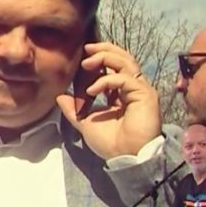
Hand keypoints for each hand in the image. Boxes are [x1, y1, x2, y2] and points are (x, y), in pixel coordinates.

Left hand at [57, 42, 161, 158]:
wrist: (127, 158)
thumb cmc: (111, 143)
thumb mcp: (85, 123)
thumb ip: (73, 110)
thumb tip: (60, 97)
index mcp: (121, 93)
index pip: (114, 67)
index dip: (100, 58)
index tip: (84, 56)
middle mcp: (132, 89)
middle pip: (123, 58)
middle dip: (104, 50)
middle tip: (87, 48)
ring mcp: (140, 90)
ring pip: (126, 62)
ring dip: (105, 58)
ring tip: (86, 63)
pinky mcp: (145, 94)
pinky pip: (125, 79)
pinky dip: (106, 80)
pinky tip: (91, 90)